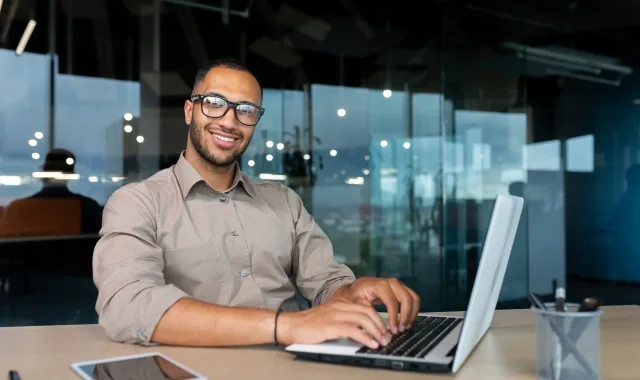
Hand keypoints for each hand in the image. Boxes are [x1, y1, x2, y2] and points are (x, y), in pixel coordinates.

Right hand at [276, 301, 392, 348]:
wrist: (290, 325)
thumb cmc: (309, 325)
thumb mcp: (330, 318)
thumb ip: (345, 320)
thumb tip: (363, 331)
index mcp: (340, 303)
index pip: (366, 307)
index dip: (378, 319)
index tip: (385, 330)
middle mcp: (339, 306)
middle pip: (368, 312)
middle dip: (381, 325)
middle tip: (387, 337)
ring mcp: (335, 315)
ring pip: (363, 319)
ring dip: (376, 332)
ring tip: (382, 342)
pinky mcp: (330, 326)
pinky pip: (353, 330)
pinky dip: (365, 337)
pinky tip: (371, 344)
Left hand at [337, 277, 419, 334]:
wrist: (358, 287)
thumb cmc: (356, 295)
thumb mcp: (356, 303)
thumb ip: (366, 312)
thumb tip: (374, 326)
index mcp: (379, 285)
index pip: (392, 301)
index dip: (394, 317)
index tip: (393, 330)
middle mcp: (391, 283)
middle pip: (406, 298)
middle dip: (406, 316)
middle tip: (401, 329)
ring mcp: (398, 285)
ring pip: (414, 298)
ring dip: (412, 314)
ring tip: (405, 327)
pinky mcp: (402, 289)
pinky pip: (414, 299)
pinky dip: (414, 310)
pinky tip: (408, 321)